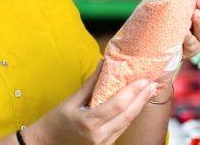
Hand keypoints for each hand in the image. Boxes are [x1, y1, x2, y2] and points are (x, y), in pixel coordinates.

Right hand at [24, 62, 157, 144]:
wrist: (46, 143)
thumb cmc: (56, 121)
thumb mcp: (71, 100)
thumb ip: (91, 83)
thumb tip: (104, 63)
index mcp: (89, 123)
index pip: (118, 106)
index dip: (133, 92)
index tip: (144, 80)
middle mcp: (99, 136)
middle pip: (127, 116)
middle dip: (142, 99)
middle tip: (153, 84)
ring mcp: (103, 143)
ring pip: (127, 124)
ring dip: (139, 107)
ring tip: (148, 91)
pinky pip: (121, 129)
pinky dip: (130, 115)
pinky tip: (136, 104)